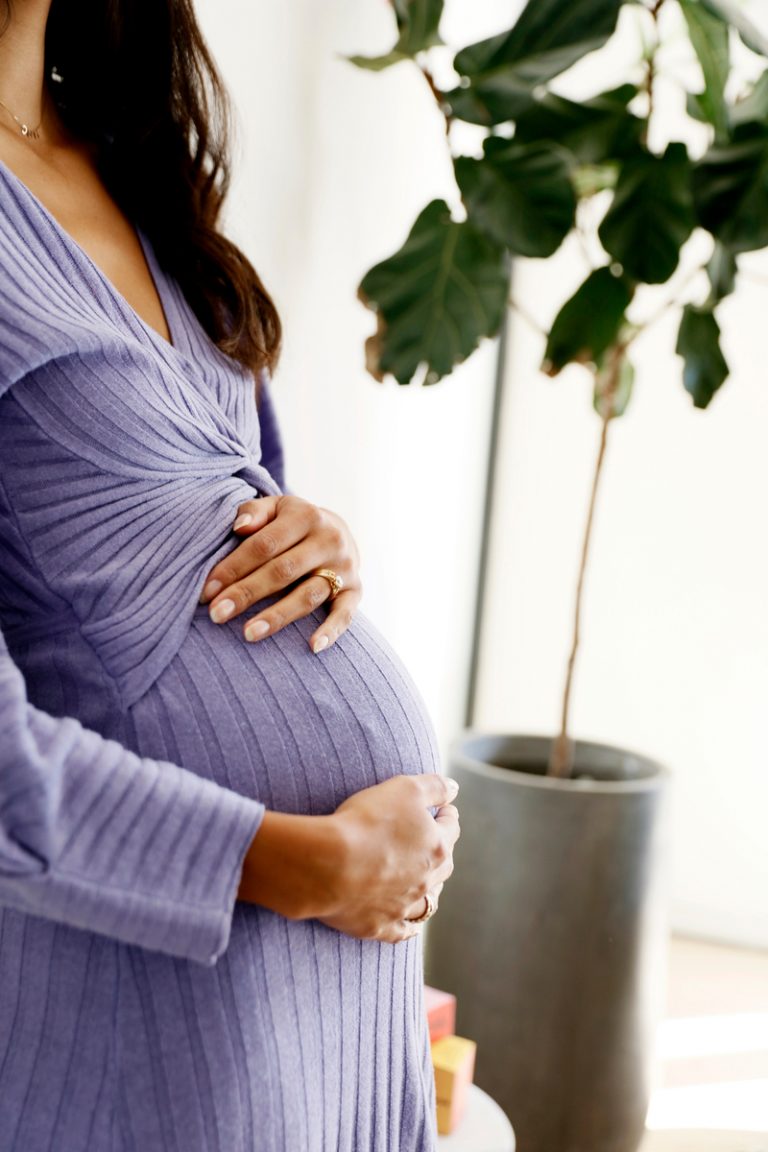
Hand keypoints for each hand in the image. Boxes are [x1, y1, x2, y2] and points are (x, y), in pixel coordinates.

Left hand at [201, 495, 361, 652]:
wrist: (340, 532)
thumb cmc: (294, 523)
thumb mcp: (276, 508)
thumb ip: (254, 512)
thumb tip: (238, 527)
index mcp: (306, 517)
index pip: (264, 544)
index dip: (234, 567)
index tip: (207, 591)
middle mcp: (329, 541)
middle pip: (282, 571)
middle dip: (247, 593)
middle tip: (217, 614)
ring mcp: (345, 568)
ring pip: (308, 595)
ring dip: (278, 616)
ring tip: (248, 634)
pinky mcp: (356, 590)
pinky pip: (346, 613)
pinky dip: (332, 631)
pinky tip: (313, 647)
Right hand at [238, 774, 460, 943]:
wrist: (328, 865)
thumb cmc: (366, 821)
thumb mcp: (404, 789)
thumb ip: (434, 787)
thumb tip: (454, 788)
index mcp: (436, 847)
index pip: (450, 827)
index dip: (448, 815)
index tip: (445, 808)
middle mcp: (426, 880)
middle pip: (444, 865)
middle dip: (442, 851)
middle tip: (437, 841)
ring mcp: (404, 906)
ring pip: (427, 900)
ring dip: (431, 889)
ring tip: (429, 882)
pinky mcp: (380, 925)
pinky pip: (402, 930)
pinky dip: (409, 926)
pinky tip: (411, 924)